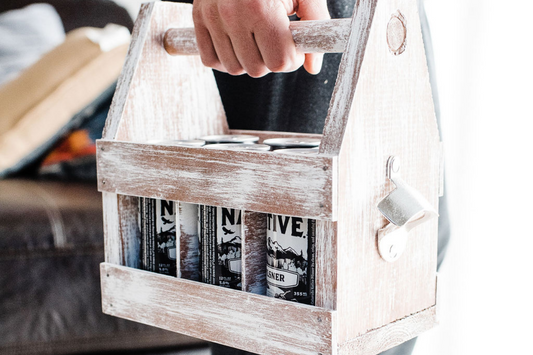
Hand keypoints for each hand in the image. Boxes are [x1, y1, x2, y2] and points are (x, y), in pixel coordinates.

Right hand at [192, 0, 329, 76]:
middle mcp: (232, 15)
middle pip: (257, 69)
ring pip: (234, 68)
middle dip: (271, 59)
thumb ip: (315, 23)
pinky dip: (225, 58)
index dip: (292, 58)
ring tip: (258, 39)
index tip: (293, 44)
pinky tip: (238, 44)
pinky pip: (211, 60)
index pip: (279, 61)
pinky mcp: (198, 19)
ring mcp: (212, 18)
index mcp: (261, 8)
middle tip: (276, 39)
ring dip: (249, 60)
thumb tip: (312, 66)